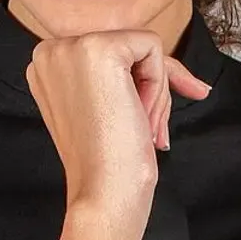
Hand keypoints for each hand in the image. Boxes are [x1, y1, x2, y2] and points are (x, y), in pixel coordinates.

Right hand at [25, 26, 212, 222]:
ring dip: (155, 91)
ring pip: (143, 48)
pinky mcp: (98, 49)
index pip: (111, 55)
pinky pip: (153, 47)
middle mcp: (50, 50)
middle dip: (150, 90)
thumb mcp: (107, 106)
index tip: (140, 121)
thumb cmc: (108, 161)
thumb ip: (125, 77)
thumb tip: (193, 82)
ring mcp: (70, 47)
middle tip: (144, 130)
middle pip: (128, 47)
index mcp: (47, 66)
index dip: (137, 86)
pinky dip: (159, 83)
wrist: (103, 192)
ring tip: (141, 126)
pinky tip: (139, 113)